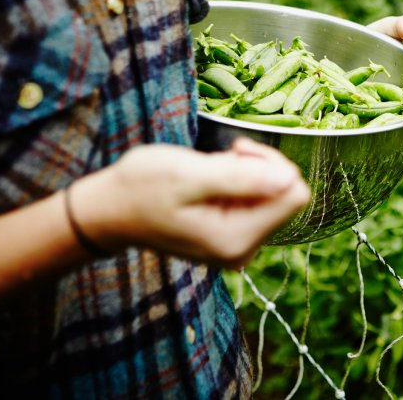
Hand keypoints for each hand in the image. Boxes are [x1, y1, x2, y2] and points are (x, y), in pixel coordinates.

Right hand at [73, 139, 309, 267]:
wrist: (108, 210)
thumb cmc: (142, 187)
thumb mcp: (189, 175)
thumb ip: (241, 178)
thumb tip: (290, 179)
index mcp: (236, 239)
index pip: (294, 193)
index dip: (272, 163)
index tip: (236, 152)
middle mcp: (243, 251)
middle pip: (285, 194)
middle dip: (257, 167)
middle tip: (218, 160)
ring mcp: (238, 247)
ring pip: (271, 195)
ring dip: (244, 174)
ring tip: (207, 173)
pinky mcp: (232, 238)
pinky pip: (254, 202)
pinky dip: (236, 183)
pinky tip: (208, 182)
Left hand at [366, 15, 402, 167]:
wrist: (326, 62)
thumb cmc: (361, 46)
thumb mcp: (380, 33)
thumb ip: (398, 26)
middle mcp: (395, 123)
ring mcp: (374, 135)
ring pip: (392, 156)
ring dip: (398, 162)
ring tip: (397, 167)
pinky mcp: (352, 143)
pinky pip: (364, 161)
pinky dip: (370, 166)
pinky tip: (365, 170)